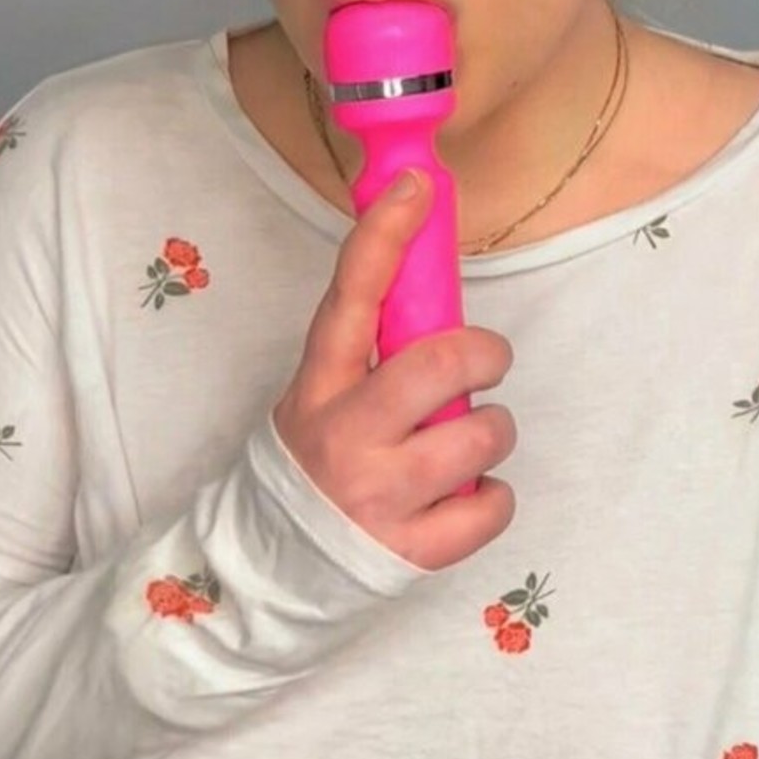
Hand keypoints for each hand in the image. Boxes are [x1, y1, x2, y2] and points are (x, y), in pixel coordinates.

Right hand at [272, 166, 516, 570]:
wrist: (266, 571)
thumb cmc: (312, 468)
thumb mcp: (318, 398)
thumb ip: (367, 356)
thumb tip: (424, 279)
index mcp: (321, 385)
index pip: (351, 295)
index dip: (384, 234)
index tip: (418, 186)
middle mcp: (347, 436)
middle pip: (440, 364)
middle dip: (486, 354)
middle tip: (487, 364)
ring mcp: (379, 495)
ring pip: (481, 436)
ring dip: (491, 432)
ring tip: (464, 444)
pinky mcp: (412, 549)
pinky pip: (492, 506)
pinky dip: (492, 498)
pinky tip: (464, 497)